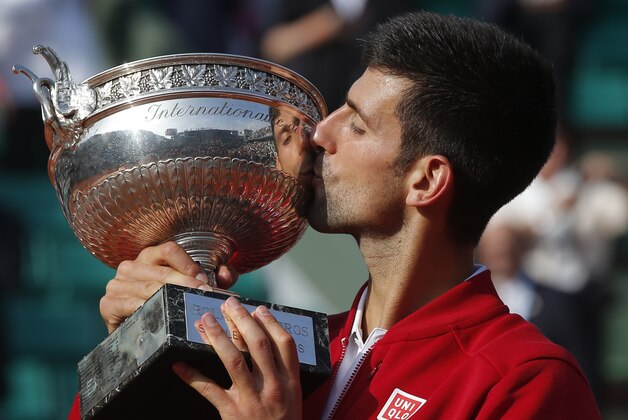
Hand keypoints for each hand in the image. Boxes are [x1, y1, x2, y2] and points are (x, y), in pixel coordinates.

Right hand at [99, 241, 237, 333]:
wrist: (136, 332)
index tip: (205, 281)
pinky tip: (162, 316)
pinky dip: (148, 310)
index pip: (169, 249)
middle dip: (187, 284)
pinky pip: (129, 305)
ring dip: (171, 298)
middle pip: (162, 271)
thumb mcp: (190, 288)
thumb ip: (214, 278)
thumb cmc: (165, 304)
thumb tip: (227, 273)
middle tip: (205, 296)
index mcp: (150, 256)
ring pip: (149, 287)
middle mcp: (131, 266)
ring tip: (190, 307)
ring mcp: (117, 284)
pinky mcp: (108, 304)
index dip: (189, 264)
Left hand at [173, 297, 301, 419]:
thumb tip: (265, 341)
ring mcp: (252, 400)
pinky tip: (179, 365)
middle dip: (241, 320)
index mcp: (291, 382)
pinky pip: (209, 390)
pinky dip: (193, 376)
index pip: (285, 344)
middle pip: (258, 345)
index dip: (272, 323)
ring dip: (217, 337)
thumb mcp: (293, 397)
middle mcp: (273, 387)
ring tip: (205, 321)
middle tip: (228, 304)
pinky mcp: (232, 413)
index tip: (258, 309)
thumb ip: (283, 372)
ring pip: (233, 361)